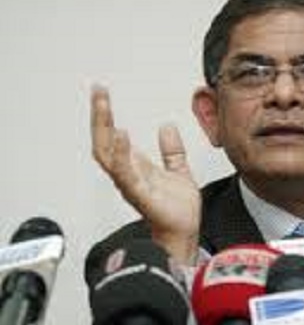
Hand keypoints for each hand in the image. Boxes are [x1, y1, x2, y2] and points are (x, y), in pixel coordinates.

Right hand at [91, 85, 200, 263]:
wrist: (185, 232)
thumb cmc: (178, 210)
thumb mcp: (178, 170)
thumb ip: (172, 150)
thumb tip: (167, 127)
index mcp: (136, 167)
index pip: (113, 136)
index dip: (105, 115)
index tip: (102, 93)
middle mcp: (128, 174)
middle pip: (103, 141)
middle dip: (99, 116)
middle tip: (98, 92)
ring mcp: (131, 184)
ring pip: (107, 154)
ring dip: (104, 129)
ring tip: (104, 106)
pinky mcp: (141, 194)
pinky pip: (126, 173)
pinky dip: (121, 155)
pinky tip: (121, 136)